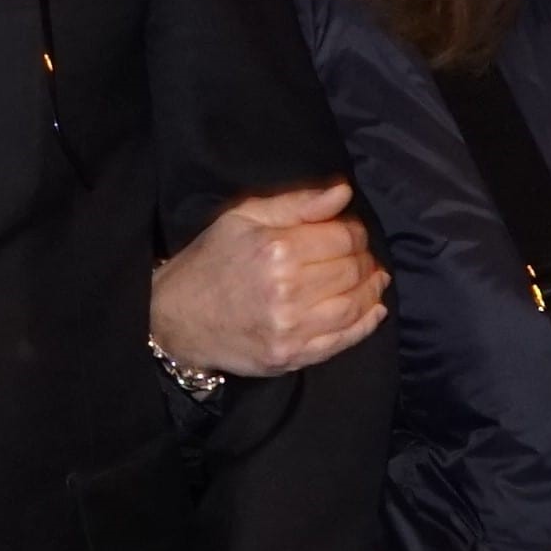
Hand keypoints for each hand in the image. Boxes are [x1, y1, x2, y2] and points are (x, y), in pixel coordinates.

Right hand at [148, 185, 385, 380]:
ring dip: (371, 291)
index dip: (355, 232)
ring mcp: (290, 328)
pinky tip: (374, 310)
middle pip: (351, 271)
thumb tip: (343, 193)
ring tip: (373, 280)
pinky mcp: (290, 356)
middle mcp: (286, 290)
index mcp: (276, 249)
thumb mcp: (243, 217)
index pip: (342, 238)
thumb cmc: (210, 260)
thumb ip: (296, 203)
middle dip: (364, 260)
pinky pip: (341, 341)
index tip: (351, 232)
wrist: (176, 317)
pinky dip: (365, 326)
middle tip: (362, 256)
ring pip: (353, 306)